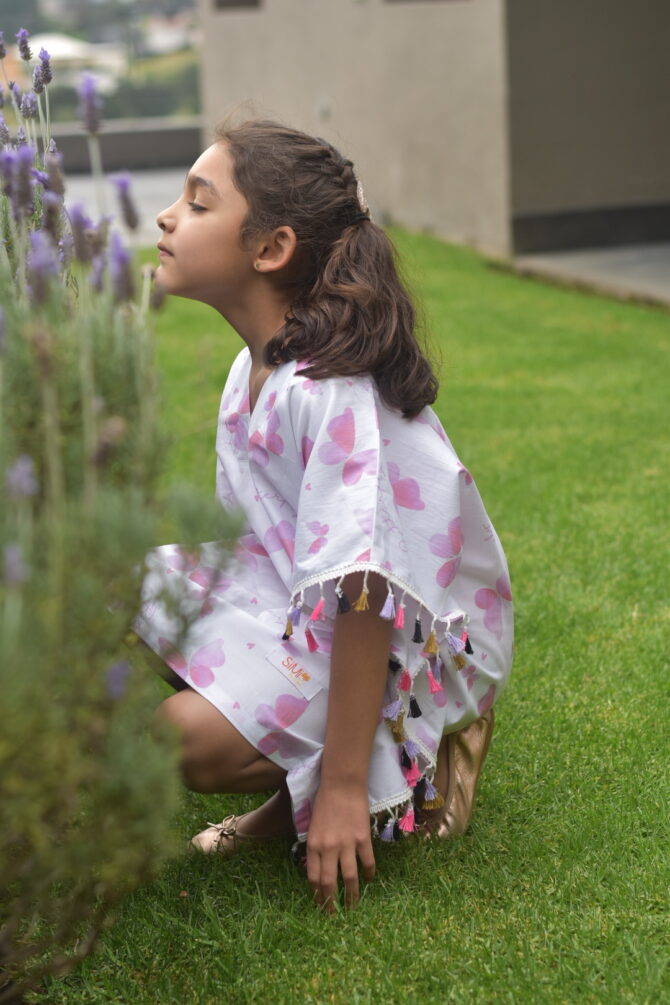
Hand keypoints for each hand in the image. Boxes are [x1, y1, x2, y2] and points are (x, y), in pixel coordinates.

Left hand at [306, 783, 374, 911]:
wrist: (342, 783)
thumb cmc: (324, 800)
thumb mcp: (312, 825)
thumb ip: (315, 846)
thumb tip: (318, 866)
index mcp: (312, 845)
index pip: (313, 878)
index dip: (317, 894)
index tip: (320, 905)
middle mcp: (328, 848)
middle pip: (329, 883)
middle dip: (331, 903)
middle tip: (334, 915)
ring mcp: (346, 844)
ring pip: (349, 878)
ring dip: (351, 896)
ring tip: (353, 907)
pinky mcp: (362, 839)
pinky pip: (367, 862)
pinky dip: (369, 874)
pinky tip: (370, 880)